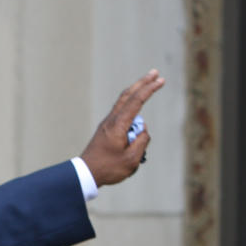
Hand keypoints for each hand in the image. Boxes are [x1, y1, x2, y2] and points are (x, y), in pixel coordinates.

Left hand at [80, 69, 164, 185]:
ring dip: (137, 94)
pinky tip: (136, 110)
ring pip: (123, 104)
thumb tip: (142, 129)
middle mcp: (111, 121)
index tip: (161, 80)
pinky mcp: (106, 130)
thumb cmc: (108, 168)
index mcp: (118, 125)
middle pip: (127, 96)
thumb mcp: (131, 159)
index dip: (149, 89)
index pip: (136, 102)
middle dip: (142, 83)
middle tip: (155, 72)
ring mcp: (107, 124)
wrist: (85, 173)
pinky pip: (122, 115)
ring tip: (148, 86)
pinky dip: (131, 108)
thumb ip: (142, 141)